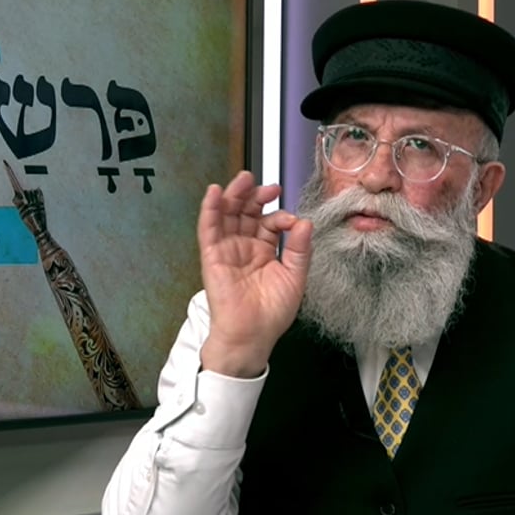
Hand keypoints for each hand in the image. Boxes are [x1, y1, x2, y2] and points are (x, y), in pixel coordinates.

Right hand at [197, 171, 312, 377]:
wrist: (252, 335)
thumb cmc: (272, 313)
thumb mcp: (294, 277)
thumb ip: (299, 249)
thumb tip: (305, 222)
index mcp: (265, 251)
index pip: (270, 223)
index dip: (280, 217)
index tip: (292, 220)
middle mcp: (245, 247)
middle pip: (247, 213)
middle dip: (257, 197)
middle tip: (270, 187)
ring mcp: (228, 250)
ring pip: (228, 215)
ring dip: (234, 195)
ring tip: (244, 179)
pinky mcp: (212, 256)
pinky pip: (209, 229)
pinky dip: (210, 210)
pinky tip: (215, 193)